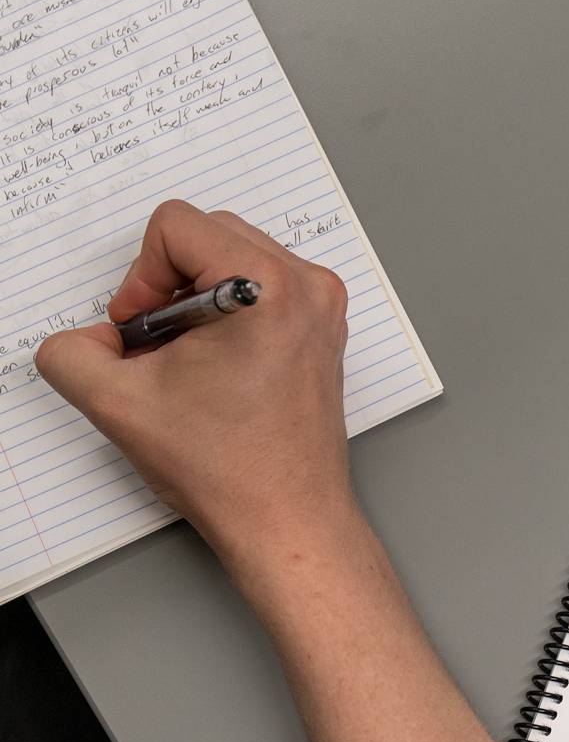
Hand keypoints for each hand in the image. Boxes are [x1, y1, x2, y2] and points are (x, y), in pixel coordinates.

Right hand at [35, 201, 354, 571]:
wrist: (286, 516)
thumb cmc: (224, 466)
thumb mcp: (116, 402)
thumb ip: (71, 353)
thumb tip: (83, 337)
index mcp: (266, 288)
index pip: (177, 226)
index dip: (139, 276)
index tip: (141, 332)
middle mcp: (308, 287)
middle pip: (210, 234)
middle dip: (166, 283)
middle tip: (156, 345)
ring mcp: (323, 307)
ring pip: (236, 259)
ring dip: (194, 298)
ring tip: (186, 359)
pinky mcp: (324, 329)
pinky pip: (263, 288)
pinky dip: (226, 312)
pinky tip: (215, 366)